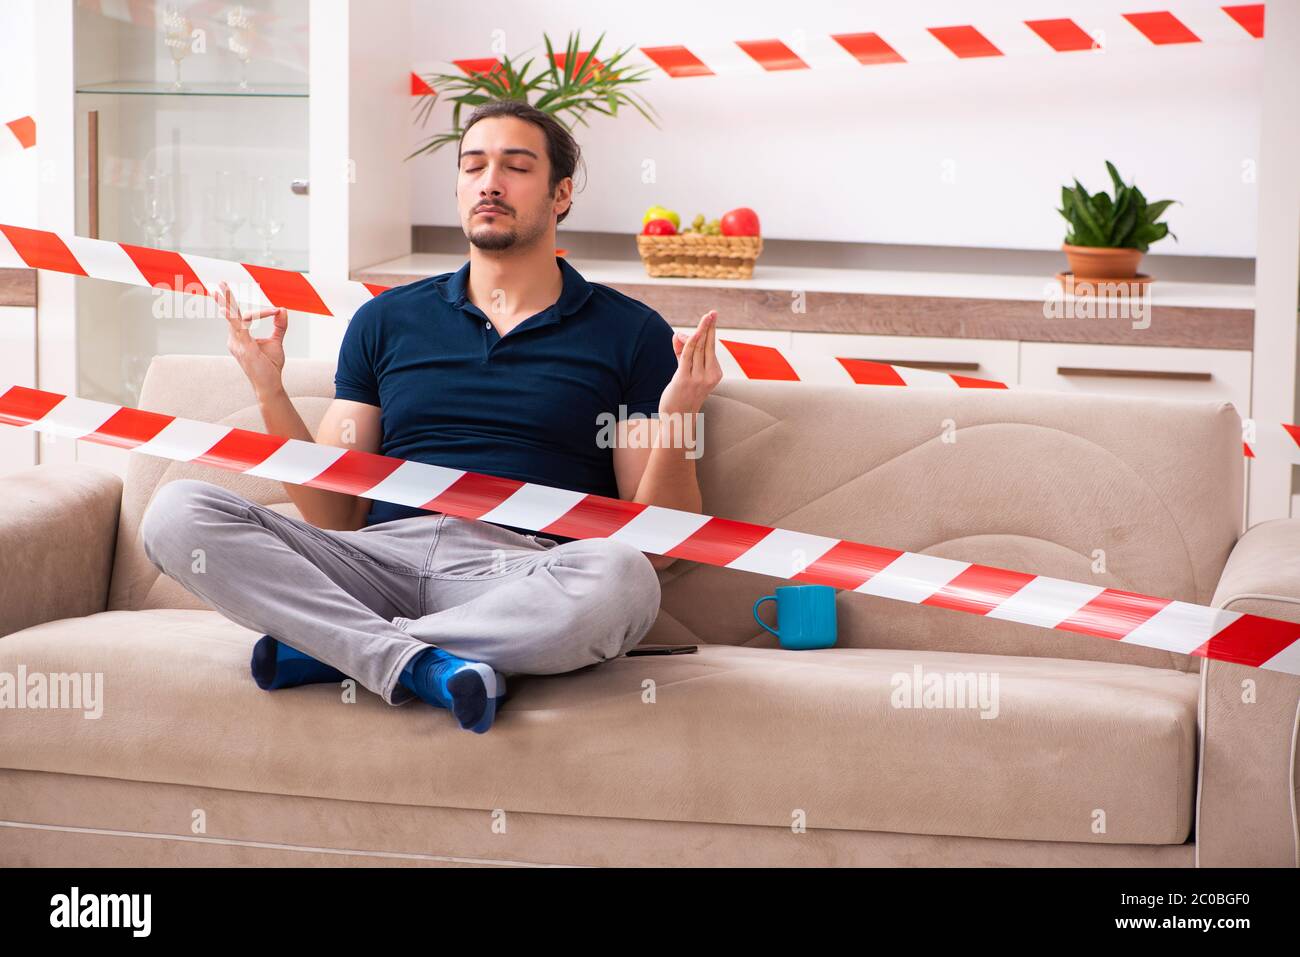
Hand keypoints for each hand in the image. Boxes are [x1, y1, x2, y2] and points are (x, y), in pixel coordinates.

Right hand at [214, 281, 287, 400]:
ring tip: (221, 288)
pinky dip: (233, 318)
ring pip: (233, 317)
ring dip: (228, 302)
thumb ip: (280, 326)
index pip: (247, 316)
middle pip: (230, 313)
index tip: (277, 311)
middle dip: (226, 297)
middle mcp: (234, 339)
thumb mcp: (276, 342)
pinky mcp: (243, 347)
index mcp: (240, 337)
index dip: (263, 312)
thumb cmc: (270, 366)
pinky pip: (238, 329)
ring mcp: (236, 343)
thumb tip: (283, 309)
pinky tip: (226, 309)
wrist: (270, 384)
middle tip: (220, 282)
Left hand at [658, 310, 721, 417]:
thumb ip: (681, 352)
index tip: (712, 316)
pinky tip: (689, 333)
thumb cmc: (681, 394)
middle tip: (712, 312)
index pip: (711, 348)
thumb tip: (679, 334)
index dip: (710, 331)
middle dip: (709, 327)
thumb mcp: (684, 371)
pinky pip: (687, 356)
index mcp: (715, 374)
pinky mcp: (684, 380)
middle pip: (708, 345)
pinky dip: (688, 342)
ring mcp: (698, 378)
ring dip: (698, 331)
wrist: (677, 419)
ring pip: (698, 348)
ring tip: (705, 317)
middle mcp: (709, 376)